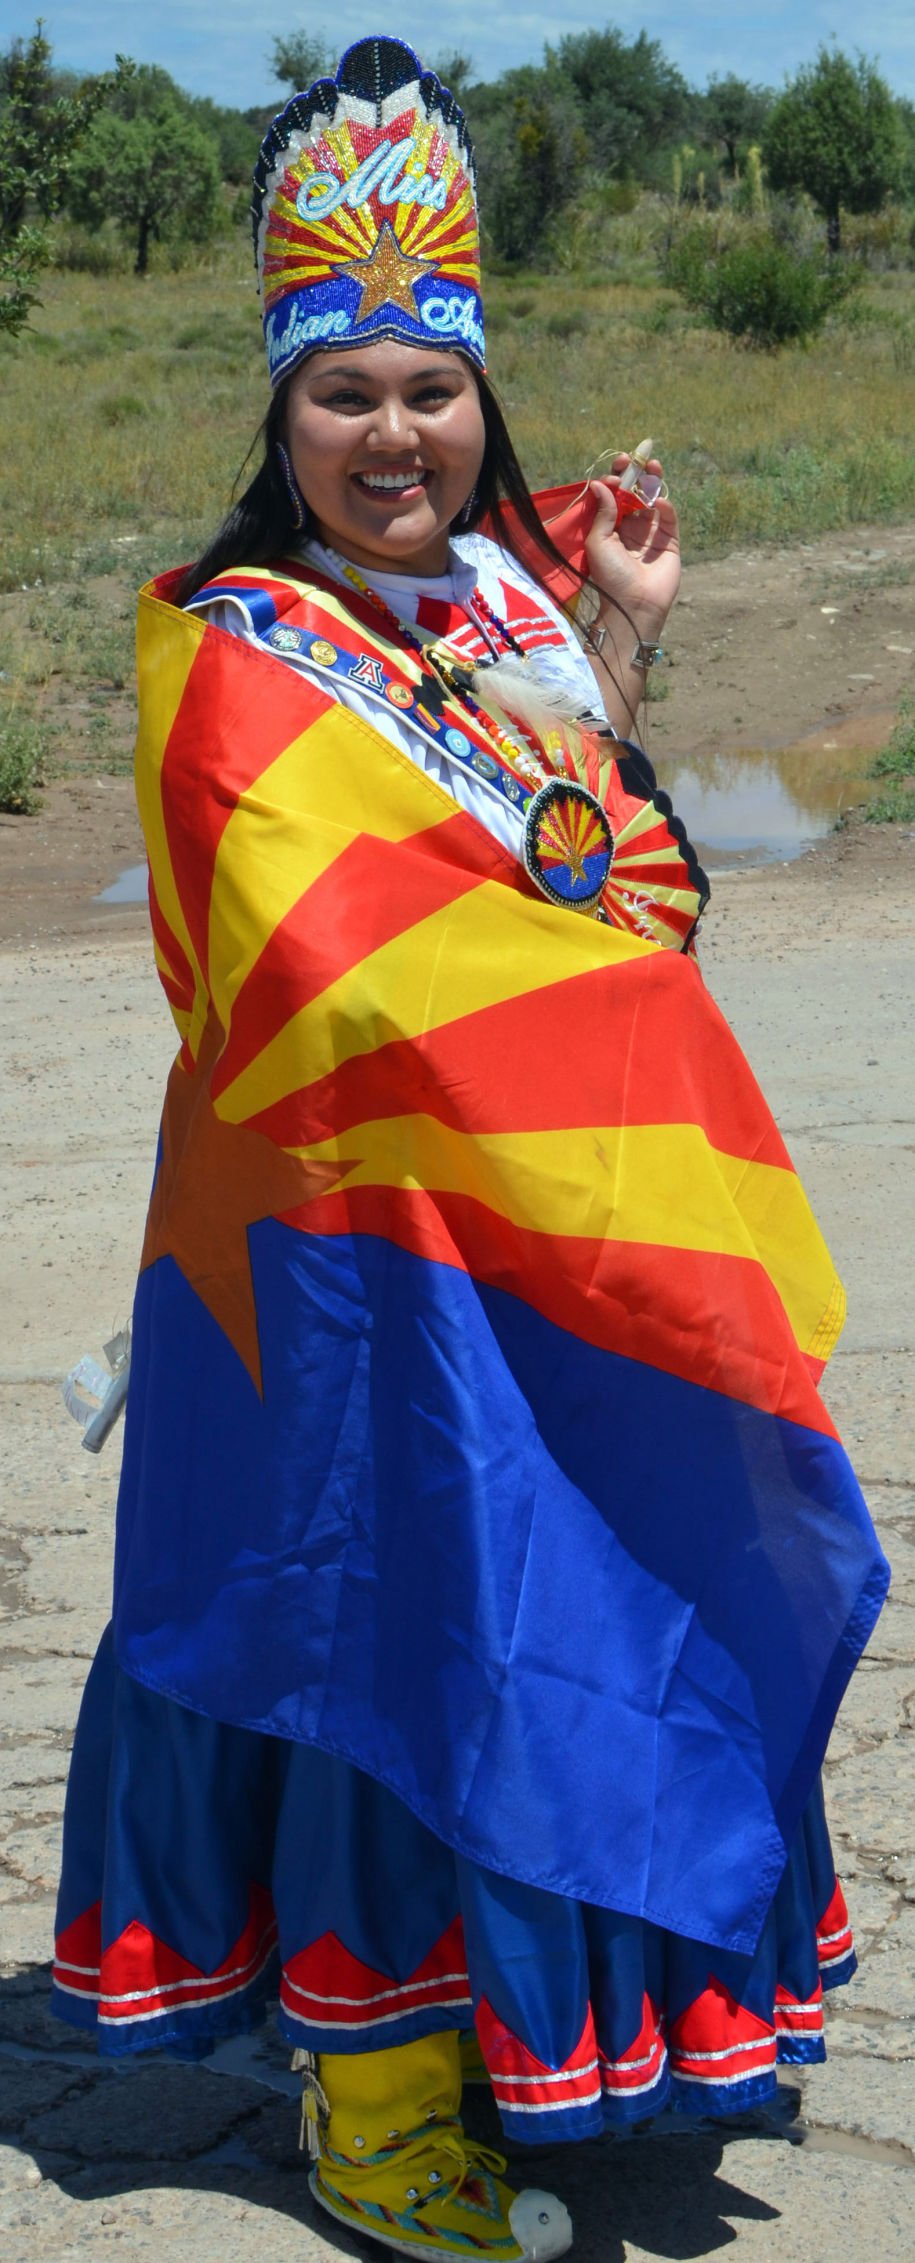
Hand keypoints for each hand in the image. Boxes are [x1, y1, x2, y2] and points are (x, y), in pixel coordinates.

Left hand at [584, 455, 680, 638]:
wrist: (633, 605)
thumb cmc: (610, 577)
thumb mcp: (599, 542)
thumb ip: (603, 512)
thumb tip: (601, 483)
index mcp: (610, 528)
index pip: (613, 497)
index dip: (614, 480)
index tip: (614, 471)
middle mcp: (630, 528)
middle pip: (634, 493)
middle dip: (635, 474)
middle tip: (635, 458)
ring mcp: (651, 534)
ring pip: (653, 500)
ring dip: (653, 482)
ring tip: (652, 465)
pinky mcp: (669, 542)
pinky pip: (669, 519)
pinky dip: (666, 507)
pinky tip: (659, 502)